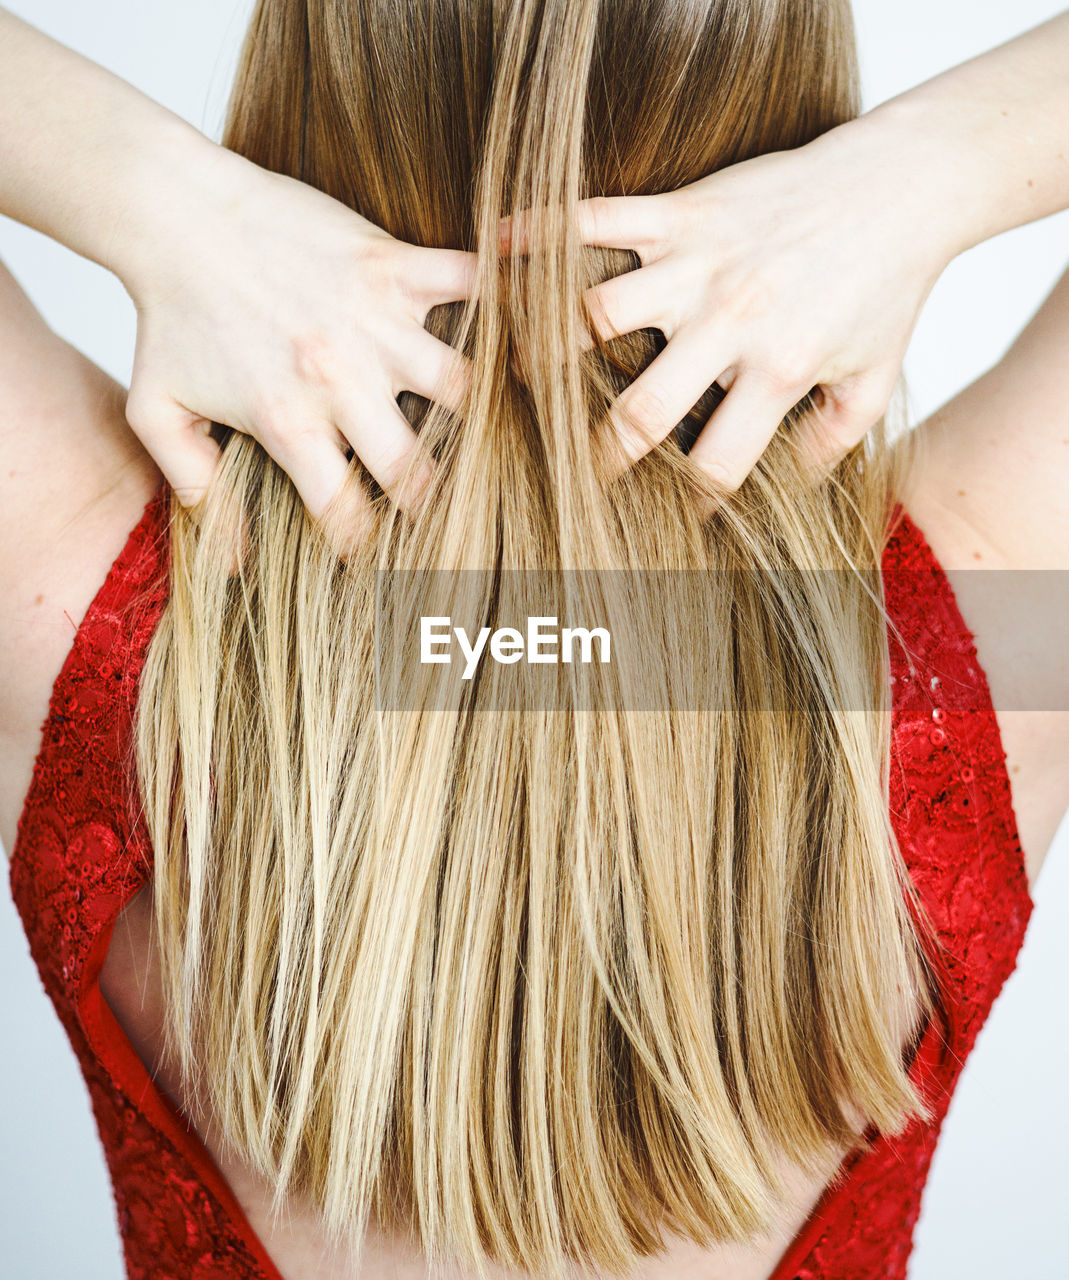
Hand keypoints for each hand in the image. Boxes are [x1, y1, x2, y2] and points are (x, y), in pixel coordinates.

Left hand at [120, 139, 475, 533]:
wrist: (177, 212)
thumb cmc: (168, 315)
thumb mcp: (158, 412)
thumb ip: (194, 487)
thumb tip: (229, 562)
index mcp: (289, 424)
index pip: (346, 512)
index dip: (364, 540)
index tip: (375, 543)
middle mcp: (341, 382)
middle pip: (417, 469)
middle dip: (431, 496)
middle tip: (439, 499)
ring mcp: (375, 324)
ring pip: (463, 389)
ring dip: (481, 409)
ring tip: (493, 425)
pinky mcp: (394, 266)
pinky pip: (472, 284)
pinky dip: (505, 298)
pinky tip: (525, 320)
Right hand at [503, 114, 954, 486]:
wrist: (898, 186)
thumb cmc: (883, 290)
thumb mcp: (869, 384)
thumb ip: (827, 446)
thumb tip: (780, 495)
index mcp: (779, 372)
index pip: (714, 465)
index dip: (682, 508)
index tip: (657, 526)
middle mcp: (731, 321)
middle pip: (640, 408)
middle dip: (594, 458)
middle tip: (564, 481)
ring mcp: (700, 263)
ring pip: (598, 313)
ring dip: (548, 351)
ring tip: (515, 381)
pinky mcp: (684, 211)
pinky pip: (600, 218)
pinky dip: (543, 231)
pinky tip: (498, 253)